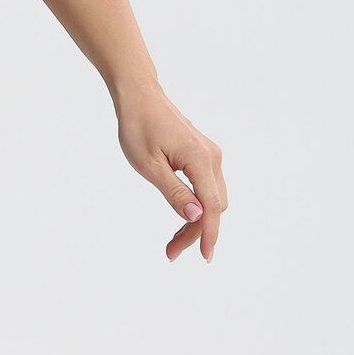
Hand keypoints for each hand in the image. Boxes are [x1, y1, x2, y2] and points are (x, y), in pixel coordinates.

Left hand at [114, 81, 227, 261]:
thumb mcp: (149, 166)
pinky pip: (207, 187)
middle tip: (171, 252)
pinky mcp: (203, 154)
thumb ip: (174, 192)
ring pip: (213, 198)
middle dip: (197, 232)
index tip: (205, 257)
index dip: (210, 234)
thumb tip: (196, 217)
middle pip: (215, 206)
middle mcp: (212, 157)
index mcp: (200, 159)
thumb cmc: (138, 128)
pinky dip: (197, 206)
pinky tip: (182, 218)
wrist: (139, 97)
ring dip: (197, 222)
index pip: (212, 206)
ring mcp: (210, 154)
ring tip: (172, 242)